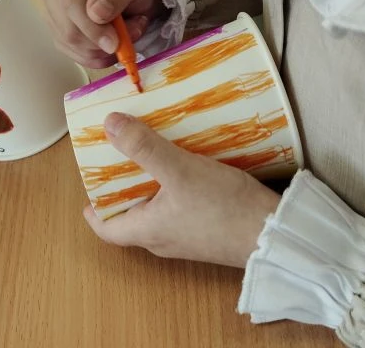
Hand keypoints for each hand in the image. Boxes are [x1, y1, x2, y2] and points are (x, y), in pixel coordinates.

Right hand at [40, 0, 163, 68]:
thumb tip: (96, 13)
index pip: (70, 1)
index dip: (92, 25)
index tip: (115, 40)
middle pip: (69, 29)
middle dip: (102, 39)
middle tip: (132, 32)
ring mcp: (52, 16)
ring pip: (74, 46)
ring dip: (106, 48)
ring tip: (128, 31)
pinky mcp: (59, 37)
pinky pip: (78, 57)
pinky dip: (102, 57)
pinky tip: (116, 42)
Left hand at [83, 113, 280, 267]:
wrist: (274, 233)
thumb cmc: (223, 209)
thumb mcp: (180, 171)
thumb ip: (144, 148)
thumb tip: (109, 124)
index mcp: (147, 231)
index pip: (106, 229)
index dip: (93, 208)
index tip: (90, 184)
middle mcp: (163, 239)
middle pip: (130, 215)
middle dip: (122, 187)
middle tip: (122, 153)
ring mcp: (188, 236)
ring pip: (157, 210)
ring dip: (151, 184)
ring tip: (153, 151)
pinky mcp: (209, 229)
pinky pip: (181, 207)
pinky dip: (176, 186)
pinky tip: (188, 163)